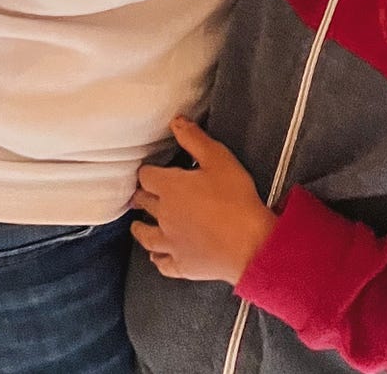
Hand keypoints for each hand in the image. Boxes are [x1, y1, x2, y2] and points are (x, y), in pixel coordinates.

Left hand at [131, 119, 276, 283]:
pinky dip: (156, 257)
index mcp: (170, 188)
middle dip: (143, 196)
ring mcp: (170, 243)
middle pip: (145, 203)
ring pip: (146, 236)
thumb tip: (175, 122)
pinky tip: (155, 256)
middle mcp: (163, 215)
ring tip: (137, 225)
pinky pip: (162, 262)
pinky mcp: (181, 265)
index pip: (147, 176)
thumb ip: (194, 139)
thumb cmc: (235, 197)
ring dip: (140, 228)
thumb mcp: (218, 158)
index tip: (150, 171)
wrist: (248, 243)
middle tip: (141, 194)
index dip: (148, 172)